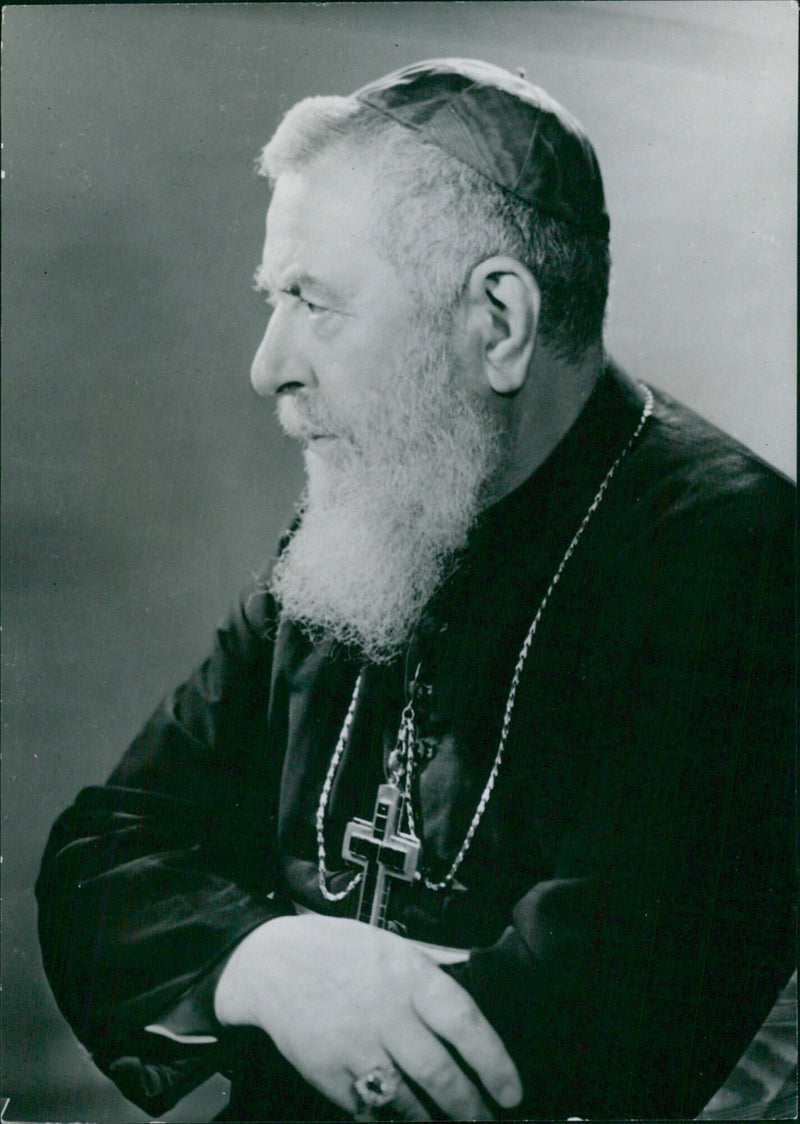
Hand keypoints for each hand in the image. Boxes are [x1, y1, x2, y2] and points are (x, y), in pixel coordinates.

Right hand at [214, 913, 521, 1119]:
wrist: (271, 962)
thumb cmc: (338, 950)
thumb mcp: (391, 945)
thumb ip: (432, 970)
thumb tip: (474, 983)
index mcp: (408, 975)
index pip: (463, 1023)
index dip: (494, 1062)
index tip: (511, 1090)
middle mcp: (386, 1011)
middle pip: (440, 1072)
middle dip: (470, 1107)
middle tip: (486, 1120)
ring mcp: (355, 1045)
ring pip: (407, 1100)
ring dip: (434, 1121)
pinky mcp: (328, 1073)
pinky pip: (369, 1109)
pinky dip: (391, 1119)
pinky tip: (406, 1120)